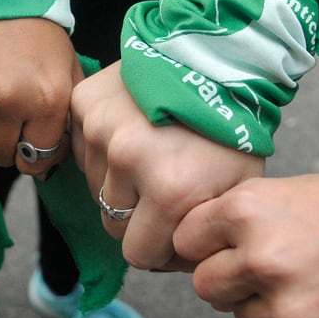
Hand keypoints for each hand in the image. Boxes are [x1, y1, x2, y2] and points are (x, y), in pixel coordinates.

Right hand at [0, 17, 82, 177]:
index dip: (35, 151)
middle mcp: (8, 102)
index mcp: (47, 98)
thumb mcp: (66, 69)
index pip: (38, 157)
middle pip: (3, 155)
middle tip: (7, 117)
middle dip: (7, 143)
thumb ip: (67, 119)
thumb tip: (45, 169)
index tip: (30, 140)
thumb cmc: (33, 33)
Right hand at [71, 61, 262, 270]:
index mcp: (169, 190)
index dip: (158, 248)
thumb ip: (202, 233)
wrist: (215, 55)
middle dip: (136, 215)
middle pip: (111, 220)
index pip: (136, 254)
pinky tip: (132, 129)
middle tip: (162, 188)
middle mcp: (127, 160)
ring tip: (151, 151)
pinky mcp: (84, 103)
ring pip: (94, 184)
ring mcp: (101, 128)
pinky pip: (81, 147)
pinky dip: (101, 146)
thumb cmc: (231, 124)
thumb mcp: (237, 189)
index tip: (174, 228)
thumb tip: (168, 262)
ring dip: (118, 178)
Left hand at [174, 173, 318, 317]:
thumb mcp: (285, 193)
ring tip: (307, 278)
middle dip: (228, 277)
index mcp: (245, 211)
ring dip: (264, 302)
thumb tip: (194, 246)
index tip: (220, 243)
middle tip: (264, 265)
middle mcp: (259, 257)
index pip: (185, 240)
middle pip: (206, 284)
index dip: (204, 242)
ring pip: (242, 314)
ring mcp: (285, 304)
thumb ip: (235, 218)